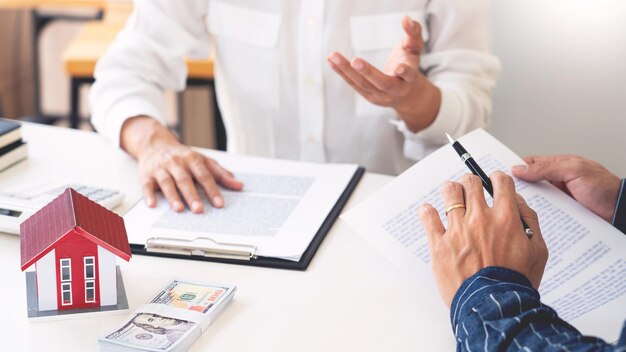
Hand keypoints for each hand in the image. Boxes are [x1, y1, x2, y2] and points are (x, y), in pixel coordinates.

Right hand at [121, 116, 242, 212]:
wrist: (156, 144)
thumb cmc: (182, 156)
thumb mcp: (204, 160)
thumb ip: (221, 174)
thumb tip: (239, 185)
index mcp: (192, 159)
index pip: (204, 175)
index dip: (212, 190)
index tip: (219, 203)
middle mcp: (176, 163)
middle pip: (185, 180)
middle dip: (192, 195)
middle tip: (199, 209)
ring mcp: (161, 168)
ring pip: (167, 182)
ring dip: (173, 196)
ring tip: (179, 209)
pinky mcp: (146, 174)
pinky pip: (147, 185)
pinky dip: (149, 195)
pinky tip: (153, 204)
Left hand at [327, 16, 440, 131]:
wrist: (405, 94)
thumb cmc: (409, 64)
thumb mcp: (415, 48)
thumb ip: (413, 33)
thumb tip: (406, 18)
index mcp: (410, 77)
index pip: (409, 74)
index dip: (404, 71)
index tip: (398, 67)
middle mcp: (396, 89)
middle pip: (383, 82)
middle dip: (369, 72)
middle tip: (356, 61)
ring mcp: (380, 95)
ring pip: (363, 84)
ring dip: (347, 70)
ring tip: (334, 55)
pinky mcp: (368, 96)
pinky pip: (353, 83)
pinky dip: (341, 72)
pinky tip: (331, 60)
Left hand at [419, 172, 548, 306]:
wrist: (493, 308)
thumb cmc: (516, 282)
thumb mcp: (538, 251)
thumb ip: (530, 221)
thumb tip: (518, 201)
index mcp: (506, 218)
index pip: (501, 181)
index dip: (498, 179)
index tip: (494, 182)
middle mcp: (480, 219)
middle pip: (470, 182)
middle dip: (472, 183)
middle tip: (471, 190)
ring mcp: (457, 230)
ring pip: (449, 192)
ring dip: (451, 191)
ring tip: (452, 198)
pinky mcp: (438, 244)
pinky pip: (427, 216)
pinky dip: (428, 211)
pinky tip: (431, 213)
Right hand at [512, 155, 620, 221]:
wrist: (621, 212)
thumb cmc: (604, 187)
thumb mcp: (574, 170)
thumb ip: (546, 168)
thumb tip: (520, 169)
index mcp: (559, 166)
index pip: (531, 164)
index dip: (516, 168)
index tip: (500, 174)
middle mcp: (558, 182)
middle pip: (531, 184)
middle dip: (519, 189)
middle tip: (505, 194)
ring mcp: (560, 199)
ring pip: (537, 201)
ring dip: (529, 204)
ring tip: (516, 208)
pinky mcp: (563, 214)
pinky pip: (547, 214)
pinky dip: (539, 216)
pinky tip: (532, 219)